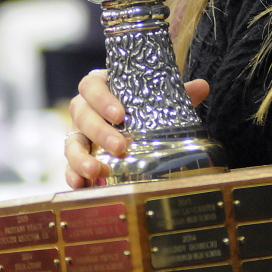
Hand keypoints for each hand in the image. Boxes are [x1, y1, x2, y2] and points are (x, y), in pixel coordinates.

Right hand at [65, 70, 209, 188]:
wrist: (127, 123)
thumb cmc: (140, 106)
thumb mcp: (156, 98)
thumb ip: (177, 93)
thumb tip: (202, 86)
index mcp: (99, 88)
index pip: (92, 86)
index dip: (102, 99)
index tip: (120, 115)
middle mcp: (83, 109)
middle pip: (82, 115)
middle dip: (100, 132)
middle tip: (121, 146)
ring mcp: (77, 134)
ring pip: (72, 143)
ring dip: (81, 158)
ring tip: (96, 170)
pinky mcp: (75, 157)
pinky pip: (69, 166)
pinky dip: (73, 175)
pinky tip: (82, 186)